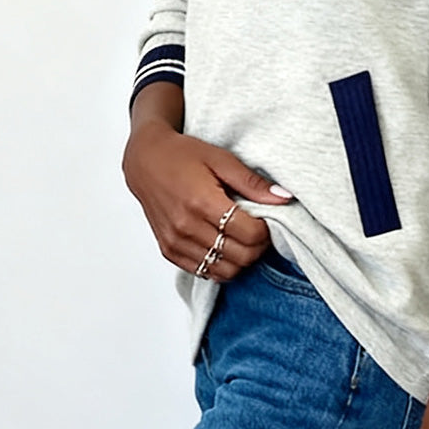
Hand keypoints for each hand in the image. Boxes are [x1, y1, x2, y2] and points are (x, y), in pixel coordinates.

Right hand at [121, 119, 293, 279]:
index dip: (266, 231)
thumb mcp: (221, 159)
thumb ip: (252, 182)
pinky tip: (224, 245)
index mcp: (202, 203)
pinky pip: (205, 272)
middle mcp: (187, 227)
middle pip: (241, 257)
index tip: (267, 219)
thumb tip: (283, 198)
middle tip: (259, 229)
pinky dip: (221, 264)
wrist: (145, 162)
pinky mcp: (169, 251)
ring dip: (241, 259)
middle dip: (258, 247)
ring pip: (225, 270)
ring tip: (242, 237)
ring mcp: (176, 243)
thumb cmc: (182, 155)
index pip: (250, 234)